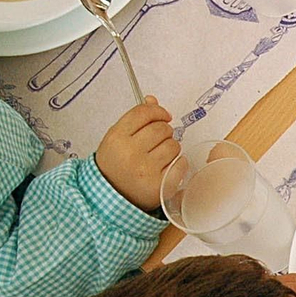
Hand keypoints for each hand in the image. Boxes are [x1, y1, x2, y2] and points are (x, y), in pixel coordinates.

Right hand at [95, 96, 177, 212]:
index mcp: (117, 138)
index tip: (163, 115)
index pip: (143, 113)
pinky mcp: (162, 185)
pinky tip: (167, 167)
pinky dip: (178, 163)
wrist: (114, 195)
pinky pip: (182, 163)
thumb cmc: (117, 164)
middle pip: (161, 128)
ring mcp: (147, 170)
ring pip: (174, 145)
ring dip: (171, 147)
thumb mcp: (117, 138)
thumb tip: (153, 100)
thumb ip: (135, 119)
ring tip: (160, 155)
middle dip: (164, 130)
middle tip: (158, 140)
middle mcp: (131, 153)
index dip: (157, 111)